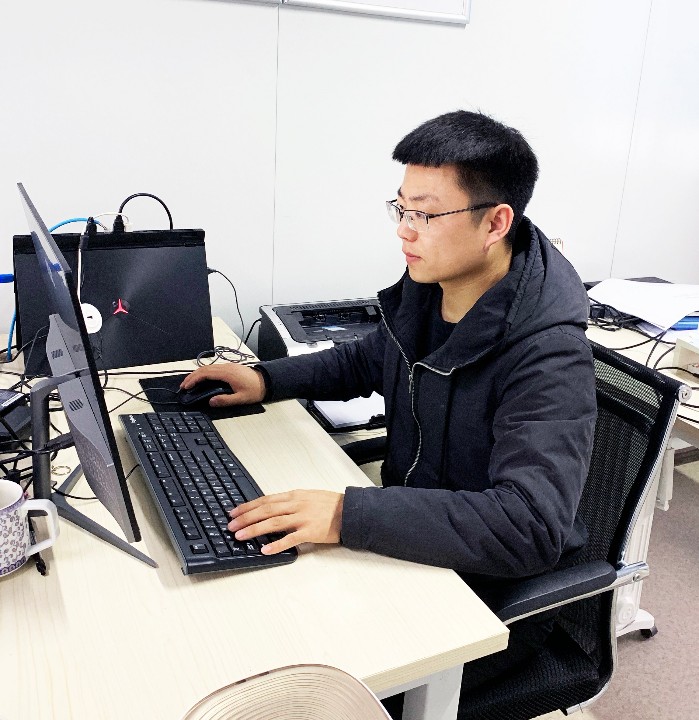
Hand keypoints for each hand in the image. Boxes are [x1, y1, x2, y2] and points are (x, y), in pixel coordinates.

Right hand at [180, 364, 265, 406]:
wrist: (267, 381)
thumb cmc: (256, 390)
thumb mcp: (241, 398)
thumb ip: (225, 400)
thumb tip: (211, 401)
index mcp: (227, 373)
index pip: (205, 374)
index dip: (194, 380)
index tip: (186, 387)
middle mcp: (226, 367)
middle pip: (204, 369)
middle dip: (192, 377)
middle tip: (183, 386)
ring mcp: (228, 366)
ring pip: (208, 367)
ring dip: (197, 374)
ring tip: (190, 383)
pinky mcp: (230, 368)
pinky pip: (213, 368)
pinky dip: (204, 373)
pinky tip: (202, 380)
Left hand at [227, 490, 343, 554]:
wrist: (351, 512)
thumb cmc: (331, 505)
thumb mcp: (309, 496)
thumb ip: (291, 502)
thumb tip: (271, 508)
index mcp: (295, 495)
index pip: (266, 499)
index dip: (248, 506)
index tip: (234, 512)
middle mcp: (297, 504)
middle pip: (266, 510)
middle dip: (246, 517)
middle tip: (231, 525)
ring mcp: (303, 518)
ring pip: (273, 522)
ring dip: (254, 529)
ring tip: (240, 536)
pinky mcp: (310, 531)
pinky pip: (290, 539)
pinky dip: (276, 544)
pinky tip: (265, 549)